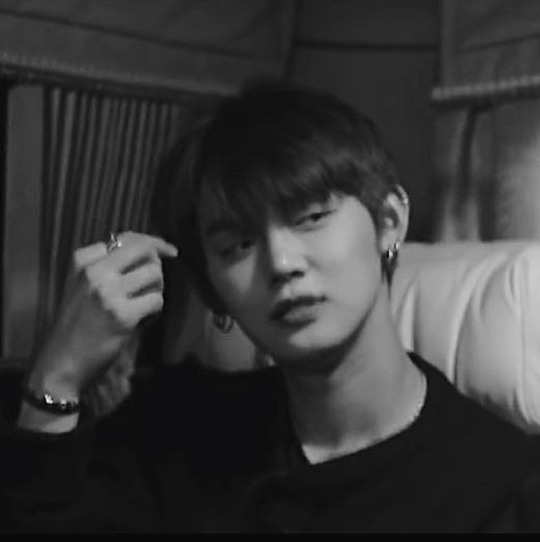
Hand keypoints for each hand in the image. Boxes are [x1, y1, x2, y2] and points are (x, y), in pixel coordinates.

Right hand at [28, 232, 177, 397]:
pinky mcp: (123, 315)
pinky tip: (142, 320)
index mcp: (82, 260)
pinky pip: (157, 300)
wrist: (62, 362)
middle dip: (158, 261)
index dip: (151, 244)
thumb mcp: (82, 285)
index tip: (165, 251)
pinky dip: (155, 311)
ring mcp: (109, 292)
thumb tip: (150, 252)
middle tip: (156, 279)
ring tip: (144, 303)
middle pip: (144, 249)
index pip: (127, 238)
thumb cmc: (76, 324)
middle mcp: (95, 271)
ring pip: (155, 273)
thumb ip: (108, 266)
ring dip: (157, 288)